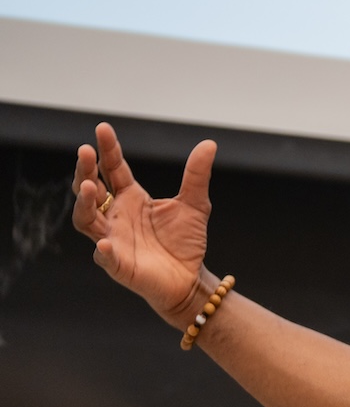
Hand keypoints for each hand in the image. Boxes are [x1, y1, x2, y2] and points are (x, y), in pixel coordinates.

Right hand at [71, 122, 217, 328]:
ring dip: (83, 203)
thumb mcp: (195, 204)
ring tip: (89, 185)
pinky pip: (105, 257)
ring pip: (85, 219)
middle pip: (91, 190)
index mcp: (131, 198)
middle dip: (85, 170)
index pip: (113, 169)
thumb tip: (209, 144)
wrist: (190, 279)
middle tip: (85, 151)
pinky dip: (103, 251)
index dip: (107, 149)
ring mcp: (113, 239)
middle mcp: (115, 216)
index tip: (103, 128)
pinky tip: (105, 243)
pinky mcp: (118, 265)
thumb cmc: (185, 242)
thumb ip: (197, 175)